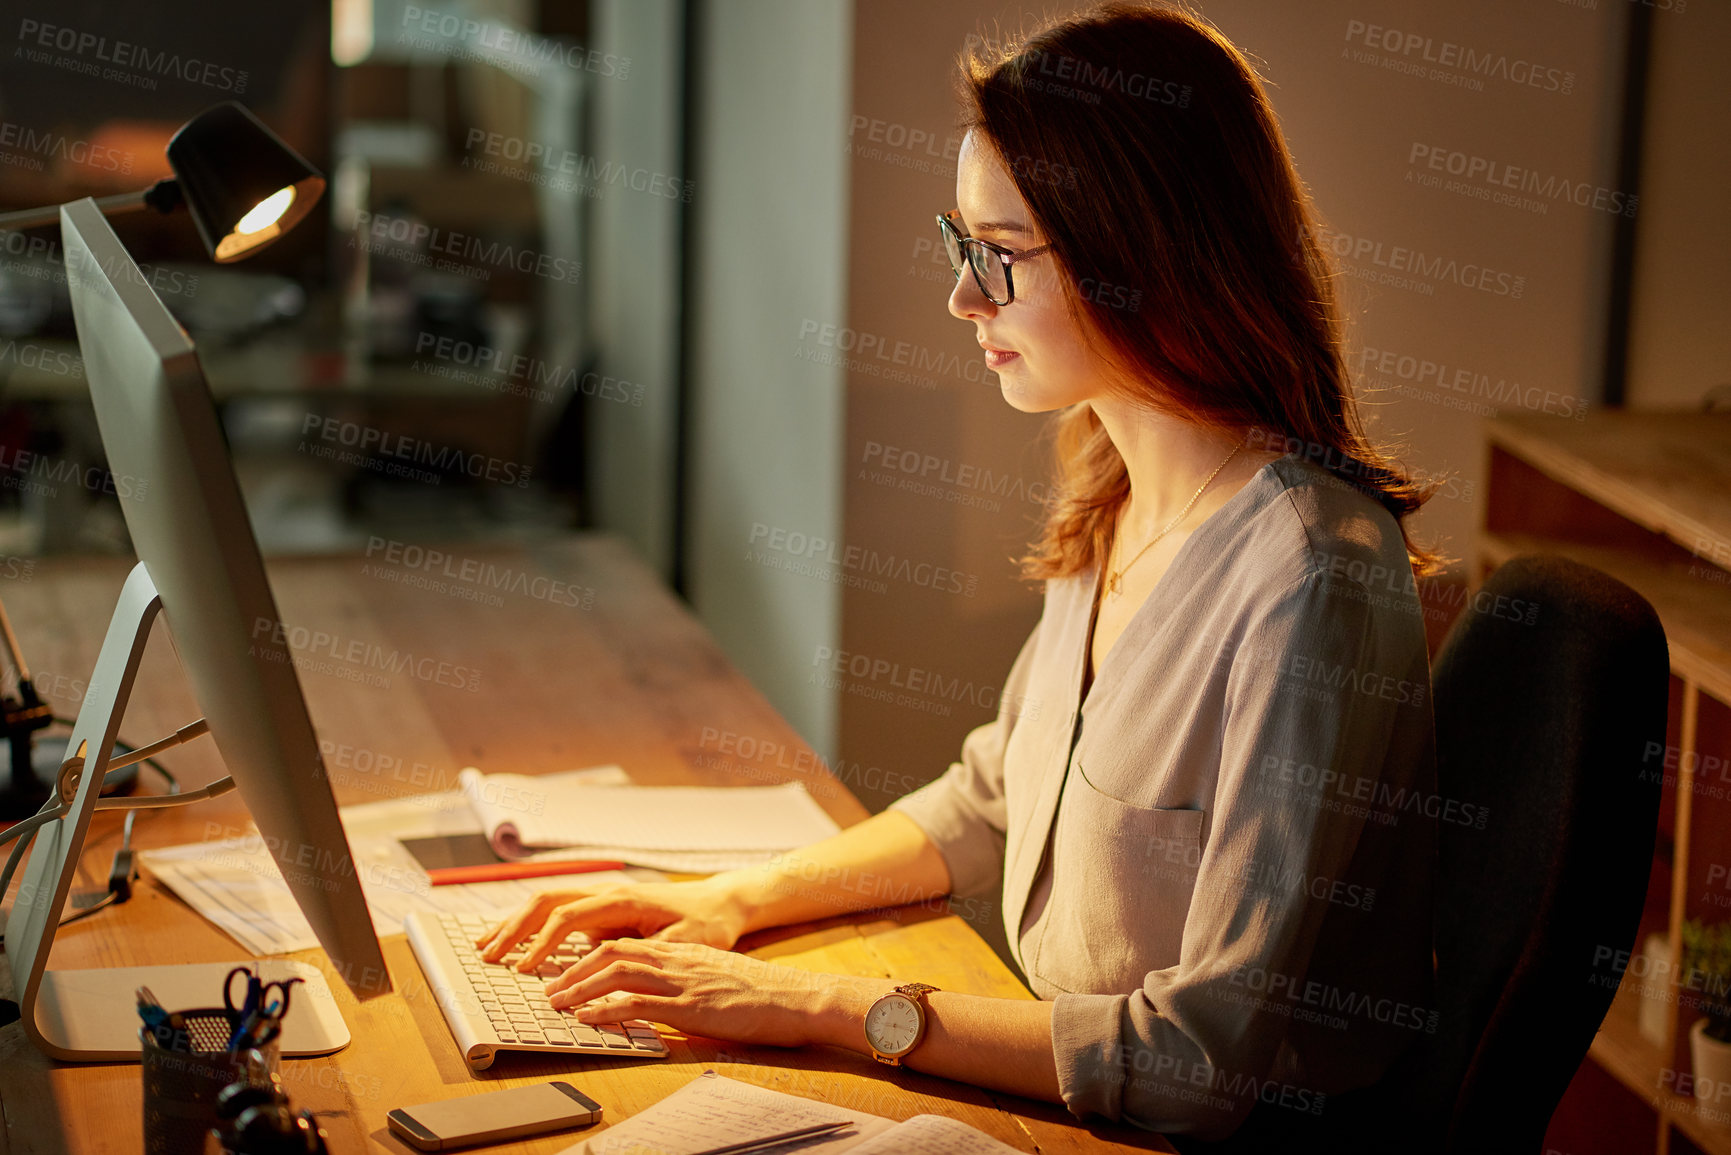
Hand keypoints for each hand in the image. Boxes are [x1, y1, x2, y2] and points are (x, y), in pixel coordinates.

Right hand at [475, 877, 751, 970]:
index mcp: (621, 900)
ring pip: (546, 903)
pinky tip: (514, 941)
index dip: (542, 944)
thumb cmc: (707, 924)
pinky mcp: (602, 909)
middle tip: (487, 956)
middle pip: (545, 903)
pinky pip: (558, 913)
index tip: (524, 970)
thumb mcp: (685, 944)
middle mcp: (606, 893)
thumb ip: (647, 953)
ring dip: (514, 923)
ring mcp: (602, 898)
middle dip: (513, 929)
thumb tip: (614, 969)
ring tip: (485, 945)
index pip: (567, 918)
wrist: (721, 903)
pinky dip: (531, 925)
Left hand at [544, 938, 884, 1048]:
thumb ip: (682, 979)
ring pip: (619, 972)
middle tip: (549, 987)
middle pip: (612, 951)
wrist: (795, 998)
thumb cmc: (759, 993)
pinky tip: (588, 1018)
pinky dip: (607, 1009)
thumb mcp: (714, 977)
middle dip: (574, 968)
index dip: (588, 955)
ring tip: (557, 1002)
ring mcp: (683, 981)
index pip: (624, 943)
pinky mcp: (692, 1006)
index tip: (564, 970)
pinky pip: (640, 1004)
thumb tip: (653, 996)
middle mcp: (677, 959)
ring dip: (581, 987)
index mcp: (681, 951)